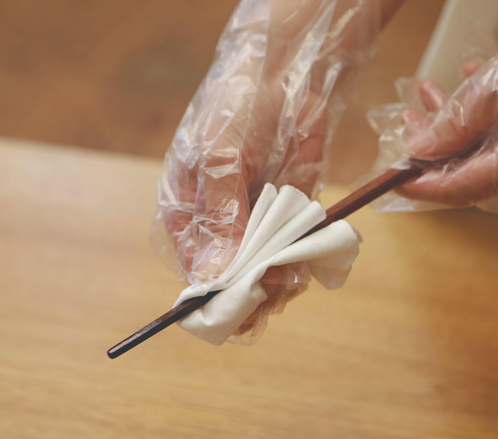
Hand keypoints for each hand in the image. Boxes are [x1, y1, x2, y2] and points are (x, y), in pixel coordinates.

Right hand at [156, 0, 380, 340]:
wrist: (290, 71)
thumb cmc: (238, 105)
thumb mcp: (220, 157)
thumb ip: (220, 216)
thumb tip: (211, 276)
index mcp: (187, 209)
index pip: (193, 267)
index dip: (211, 293)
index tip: (232, 308)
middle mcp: (222, 223)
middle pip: (232, 278)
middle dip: (251, 292)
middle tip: (271, 292)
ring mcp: (259, 223)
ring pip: (267, 272)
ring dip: (281, 281)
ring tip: (293, 276)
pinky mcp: (293, 217)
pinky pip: (297, 254)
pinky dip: (305, 262)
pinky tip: (310, 260)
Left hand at [396, 0, 497, 215]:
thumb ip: (458, 119)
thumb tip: (420, 148)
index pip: (463, 187)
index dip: (423, 183)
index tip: (392, 176)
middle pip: (474, 173)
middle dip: (437, 145)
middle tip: (410, 117)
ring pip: (492, 157)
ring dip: (460, 128)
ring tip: (433, 93)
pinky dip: (489, 124)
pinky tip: (471, 89)